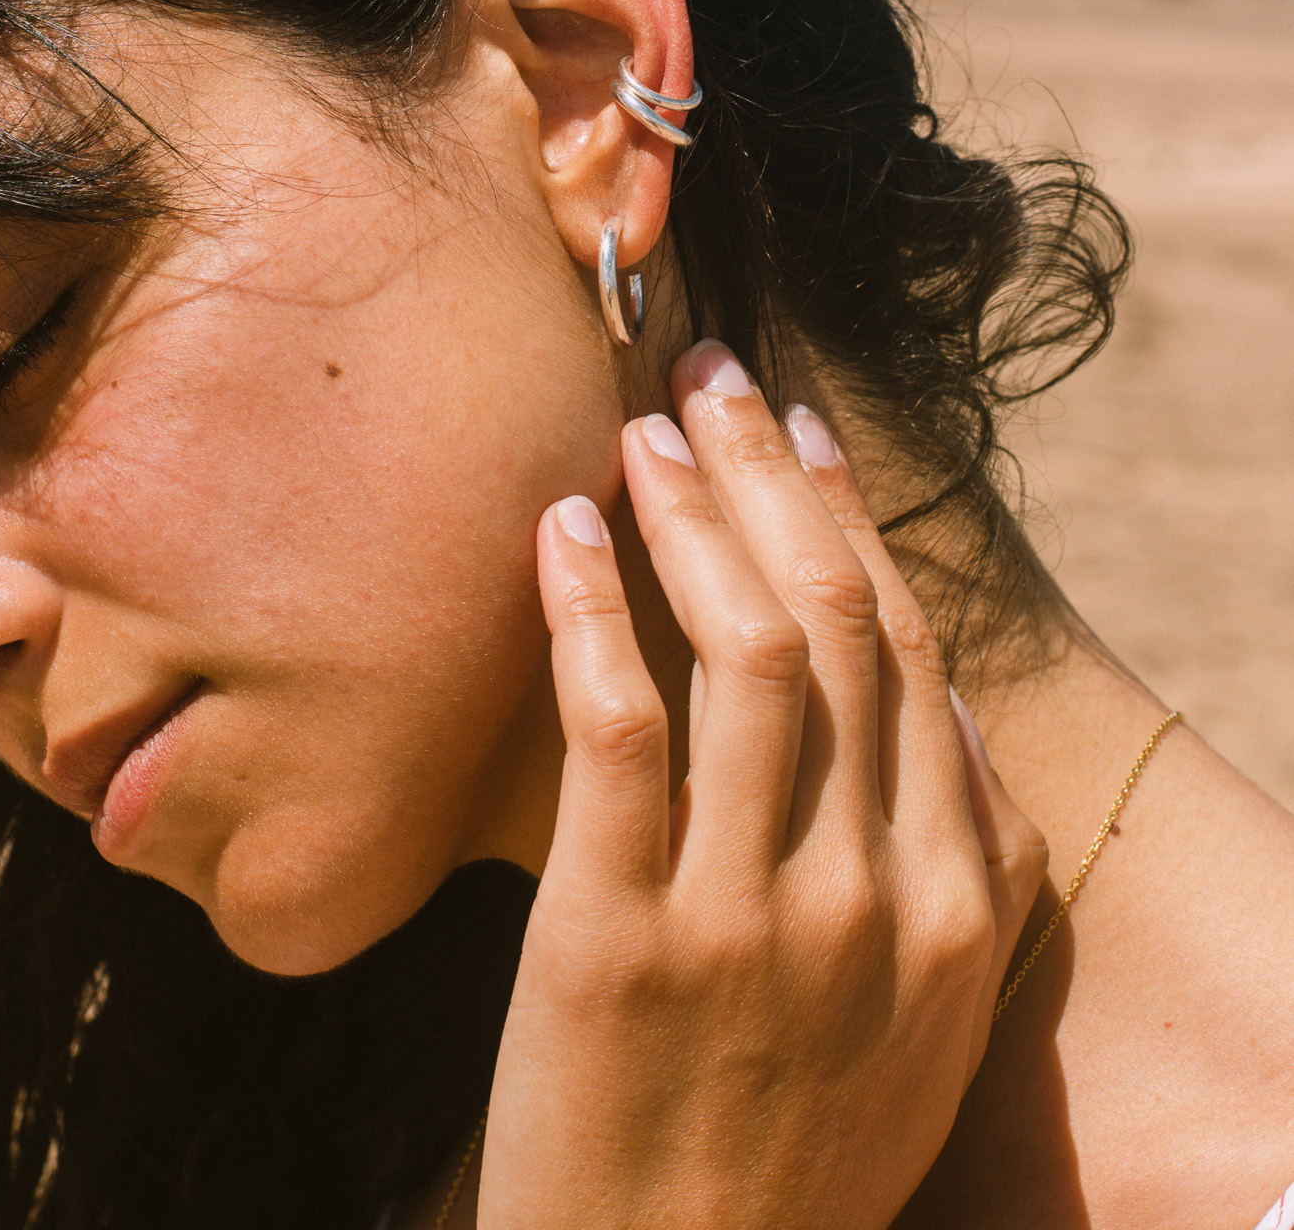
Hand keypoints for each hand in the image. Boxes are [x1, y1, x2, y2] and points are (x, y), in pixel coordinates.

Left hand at [480, 339, 1046, 1229]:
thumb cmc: (800, 1147)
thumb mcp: (931, 1019)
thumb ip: (964, 860)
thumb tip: (941, 694)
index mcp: (957, 903)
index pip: (909, 652)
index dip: (850, 520)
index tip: (802, 430)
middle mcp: (873, 897)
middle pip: (834, 623)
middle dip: (769, 475)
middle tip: (711, 373)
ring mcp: (748, 923)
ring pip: (744, 655)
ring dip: (690, 517)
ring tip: (640, 433)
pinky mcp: (616, 948)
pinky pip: (613, 735)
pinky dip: (586, 614)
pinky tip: (557, 531)